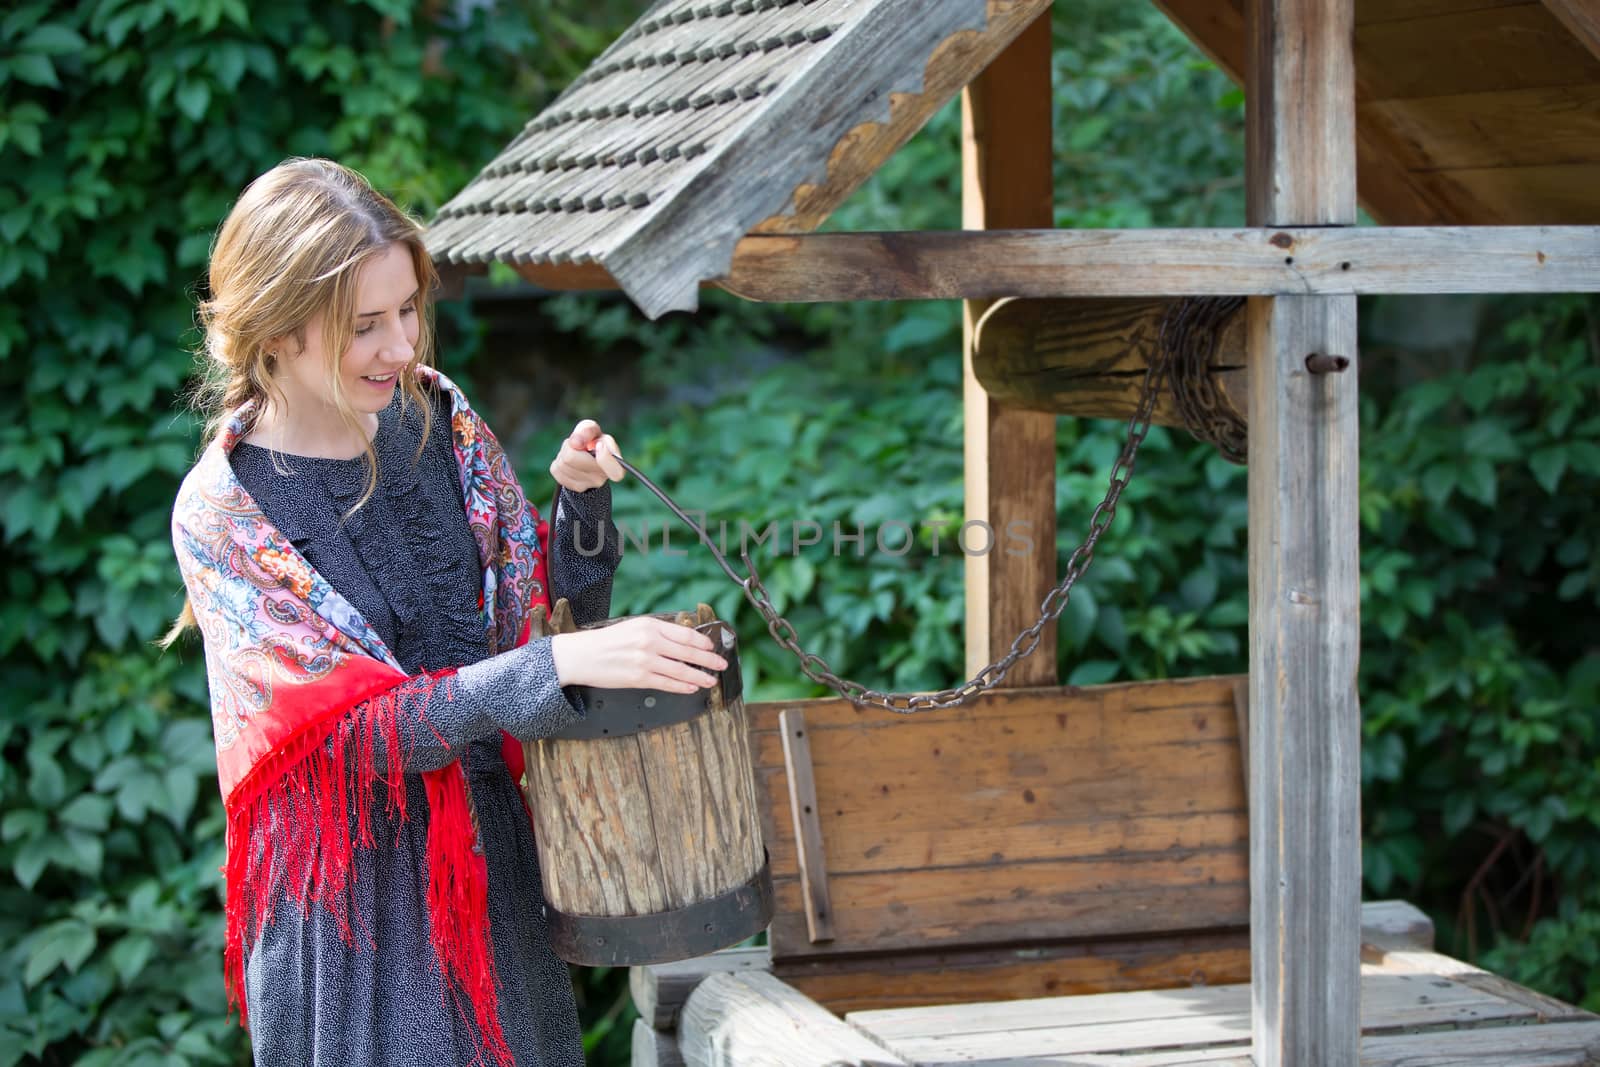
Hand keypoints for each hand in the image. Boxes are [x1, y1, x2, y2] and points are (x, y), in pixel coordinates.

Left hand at [549, 418, 623, 491]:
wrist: (585, 458)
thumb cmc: (592, 441)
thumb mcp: (593, 430)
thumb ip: (587, 430)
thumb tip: (575, 443)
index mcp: (615, 466)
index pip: (615, 472)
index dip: (605, 459)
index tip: (599, 445)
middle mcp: (601, 479)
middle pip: (572, 457)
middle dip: (571, 445)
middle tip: (578, 444)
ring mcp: (586, 485)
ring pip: (562, 462)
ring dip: (564, 452)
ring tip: (574, 452)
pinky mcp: (571, 487)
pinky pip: (555, 469)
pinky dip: (559, 461)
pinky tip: (569, 461)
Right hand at [549, 616, 728, 693]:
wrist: (581, 655)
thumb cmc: (607, 641)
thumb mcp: (633, 626)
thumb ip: (657, 632)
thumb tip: (683, 640)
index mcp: (649, 625)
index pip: (685, 634)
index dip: (703, 642)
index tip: (712, 647)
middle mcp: (649, 642)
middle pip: (688, 652)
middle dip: (709, 660)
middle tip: (722, 664)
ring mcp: (645, 661)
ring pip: (681, 671)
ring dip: (700, 676)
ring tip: (711, 680)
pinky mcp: (639, 679)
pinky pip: (667, 684)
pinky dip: (682, 686)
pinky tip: (692, 687)